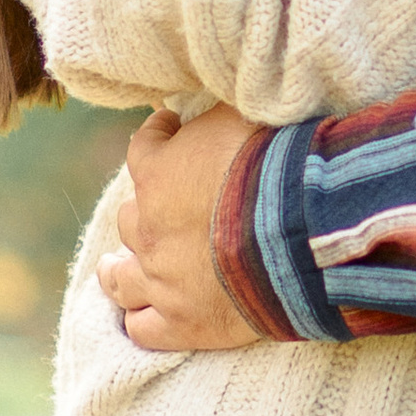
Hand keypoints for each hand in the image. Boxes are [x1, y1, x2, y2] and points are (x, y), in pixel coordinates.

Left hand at [99, 106, 265, 353]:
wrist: (300, 231)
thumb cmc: (276, 165)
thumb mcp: (244, 114)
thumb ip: (220, 109)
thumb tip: (218, 87)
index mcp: (157, 173)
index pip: (144, 147)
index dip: (156, 136)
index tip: (165, 129)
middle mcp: (148, 228)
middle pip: (130, 219)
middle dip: (143, 212)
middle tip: (158, 210)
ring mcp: (162, 280)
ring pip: (121, 279)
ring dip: (118, 272)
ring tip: (115, 270)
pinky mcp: (184, 323)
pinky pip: (143, 329)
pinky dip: (141, 321)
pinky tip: (142, 316)